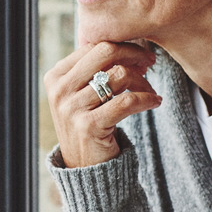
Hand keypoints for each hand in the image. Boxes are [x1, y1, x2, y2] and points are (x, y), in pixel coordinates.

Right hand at [44, 42, 160, 167]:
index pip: (93, 46)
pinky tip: (155, 101)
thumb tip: (128, 43)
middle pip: (105, 52)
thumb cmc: (90, 124)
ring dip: (142, 81)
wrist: (85, 169)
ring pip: (120, 75)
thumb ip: (96, 69)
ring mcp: (71, 108)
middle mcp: (59, 90)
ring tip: (151, 91)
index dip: (121, 47)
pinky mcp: (88, 126)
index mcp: (56, 76)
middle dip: (133, 54)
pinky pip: (126, 102)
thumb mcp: (84, 94)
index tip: (140, 55)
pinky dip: (146, 99)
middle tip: (150, 62)